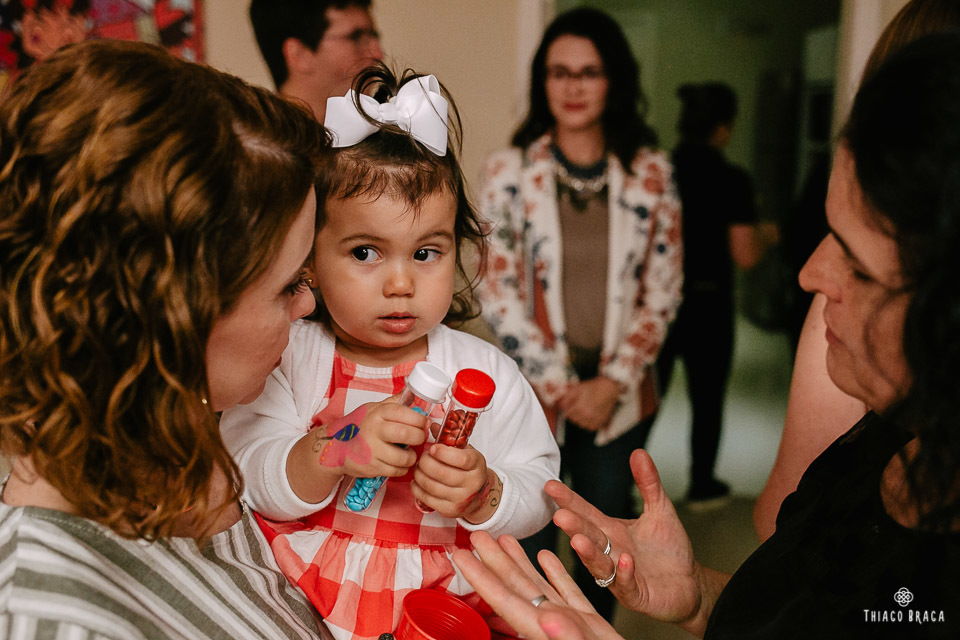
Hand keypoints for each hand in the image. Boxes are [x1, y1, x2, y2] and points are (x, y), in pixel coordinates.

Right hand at [310, 398, 426, 478]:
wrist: (333, 447)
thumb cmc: (357, 426)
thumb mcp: (372, 409)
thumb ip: (393, 403)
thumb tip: (413, 393)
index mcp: (377, 413)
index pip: (404, 413)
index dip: (420, 419)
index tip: (424, 423)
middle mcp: (374, 430)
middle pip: (406, 434)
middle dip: (419, 437)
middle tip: (420, 438)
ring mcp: (372, 450)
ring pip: (404, 457)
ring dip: (412, 457)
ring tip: (410, 453)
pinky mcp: (371, 467)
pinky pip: (396, 471)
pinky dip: (402, 468)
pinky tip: (399, 463)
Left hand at [412, 444, 500, 521]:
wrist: (477, 495)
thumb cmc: (468, 468)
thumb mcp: (464, 451)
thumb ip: (449, 438)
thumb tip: (431, 425)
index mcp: (477, 464)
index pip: (461, 459)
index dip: (443, 453)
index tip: (432, 448)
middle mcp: (472, 484)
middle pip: (441, 473)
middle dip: (425, 462)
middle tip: (423, 457)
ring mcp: (461, 500)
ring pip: (431, 486)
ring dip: (419, 474)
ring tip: (419, 468)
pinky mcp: (450, 511)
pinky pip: (426, 498)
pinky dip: (417, 488)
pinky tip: (417, 481)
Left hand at [452, 531, 622, 639]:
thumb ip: (569, 636)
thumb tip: (547, 619)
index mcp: (544, 629)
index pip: (505, 599)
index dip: (481, 577)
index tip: (460, 556)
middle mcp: (550, 623)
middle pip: (516, 586)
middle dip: (494, 559)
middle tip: (476, 534)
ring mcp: (568, 621)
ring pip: (538, 585)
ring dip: (520, 561)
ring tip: (504, 537)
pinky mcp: (588, 622)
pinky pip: (566, 592)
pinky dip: (555, 573)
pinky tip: (546, 556)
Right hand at [548, 449, 726, 635]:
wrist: (690, 584)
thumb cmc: (669, 550)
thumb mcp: (660, 510)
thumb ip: (648, 483)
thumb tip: (638, 452)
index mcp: (611, 531)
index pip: (586, 513)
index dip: (568, 500)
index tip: (550, 486)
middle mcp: (610, 552)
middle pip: (588, 538)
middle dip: (573, 528)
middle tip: (560, 516)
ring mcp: (619, 575)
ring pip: (599, 565)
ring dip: (590, 554)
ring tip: (579, 541)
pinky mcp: (636, 595)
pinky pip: (626, 585)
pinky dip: (625, 572)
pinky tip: (625, 560)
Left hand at [556, 376, 619, 431]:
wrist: (609, 388)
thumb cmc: (593, 387)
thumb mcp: (577, 388)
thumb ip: (566, 397)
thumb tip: (559, 405)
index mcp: (579, 407)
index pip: (567, 414)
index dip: (568, 409)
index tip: (571, 406)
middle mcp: (587, 416)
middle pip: (574, 420)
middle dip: (574, 414)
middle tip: (579, 407)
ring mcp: (595, 420)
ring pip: (582, 425)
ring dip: (581, 419)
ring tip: (585, 410)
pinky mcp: (601, 422)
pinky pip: (590, 427)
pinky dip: (589, 423)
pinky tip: (591, 415)